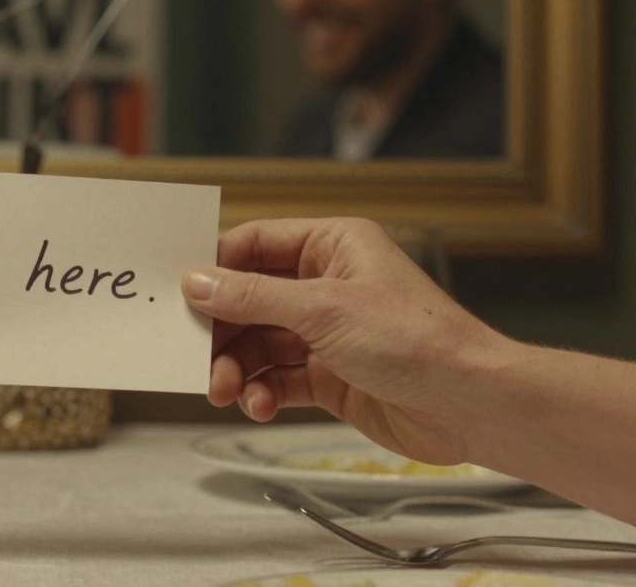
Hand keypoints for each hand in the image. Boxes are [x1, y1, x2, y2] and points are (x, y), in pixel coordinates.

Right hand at [182, 218, 510, 466]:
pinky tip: (258, 404)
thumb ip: (252, 296)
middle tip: (196, 356)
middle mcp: (327, 284)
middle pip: (249, 300)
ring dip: (237, 367)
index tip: (179, 293)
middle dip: (222, 331)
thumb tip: (197, 282)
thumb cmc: (418, 340)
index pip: (255, 245)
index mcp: (333, 246)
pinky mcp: (331, 376)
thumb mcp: (322, 309)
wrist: (471, 405)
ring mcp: (328, 332)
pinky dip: (261, 392)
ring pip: (259, 343)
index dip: (215, 268)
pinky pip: (278, 379)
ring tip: (225, 390)